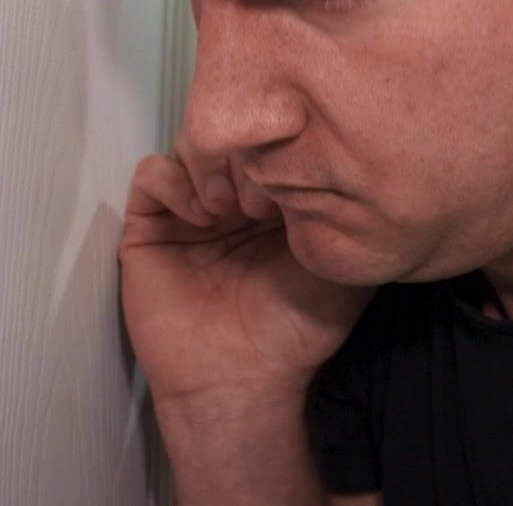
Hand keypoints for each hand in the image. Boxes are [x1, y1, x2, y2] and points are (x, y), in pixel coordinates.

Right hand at [119, 146, 374, 405]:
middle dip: (247, 152)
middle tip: (264, 194)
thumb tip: (361, 165)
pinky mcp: (151, 228)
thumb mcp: (345, 263)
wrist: (244, 377)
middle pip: (230, 135)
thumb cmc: (296, 330)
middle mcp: (232, 197)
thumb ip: (354, 214)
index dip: (283, 144)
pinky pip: (152, 174)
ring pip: (191, 144)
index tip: (299, 173)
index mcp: (275, 199)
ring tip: (234, 207)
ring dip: (212, 164)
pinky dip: (175, 182)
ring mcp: (190, 210)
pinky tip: (204, 216)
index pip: (272, 139)